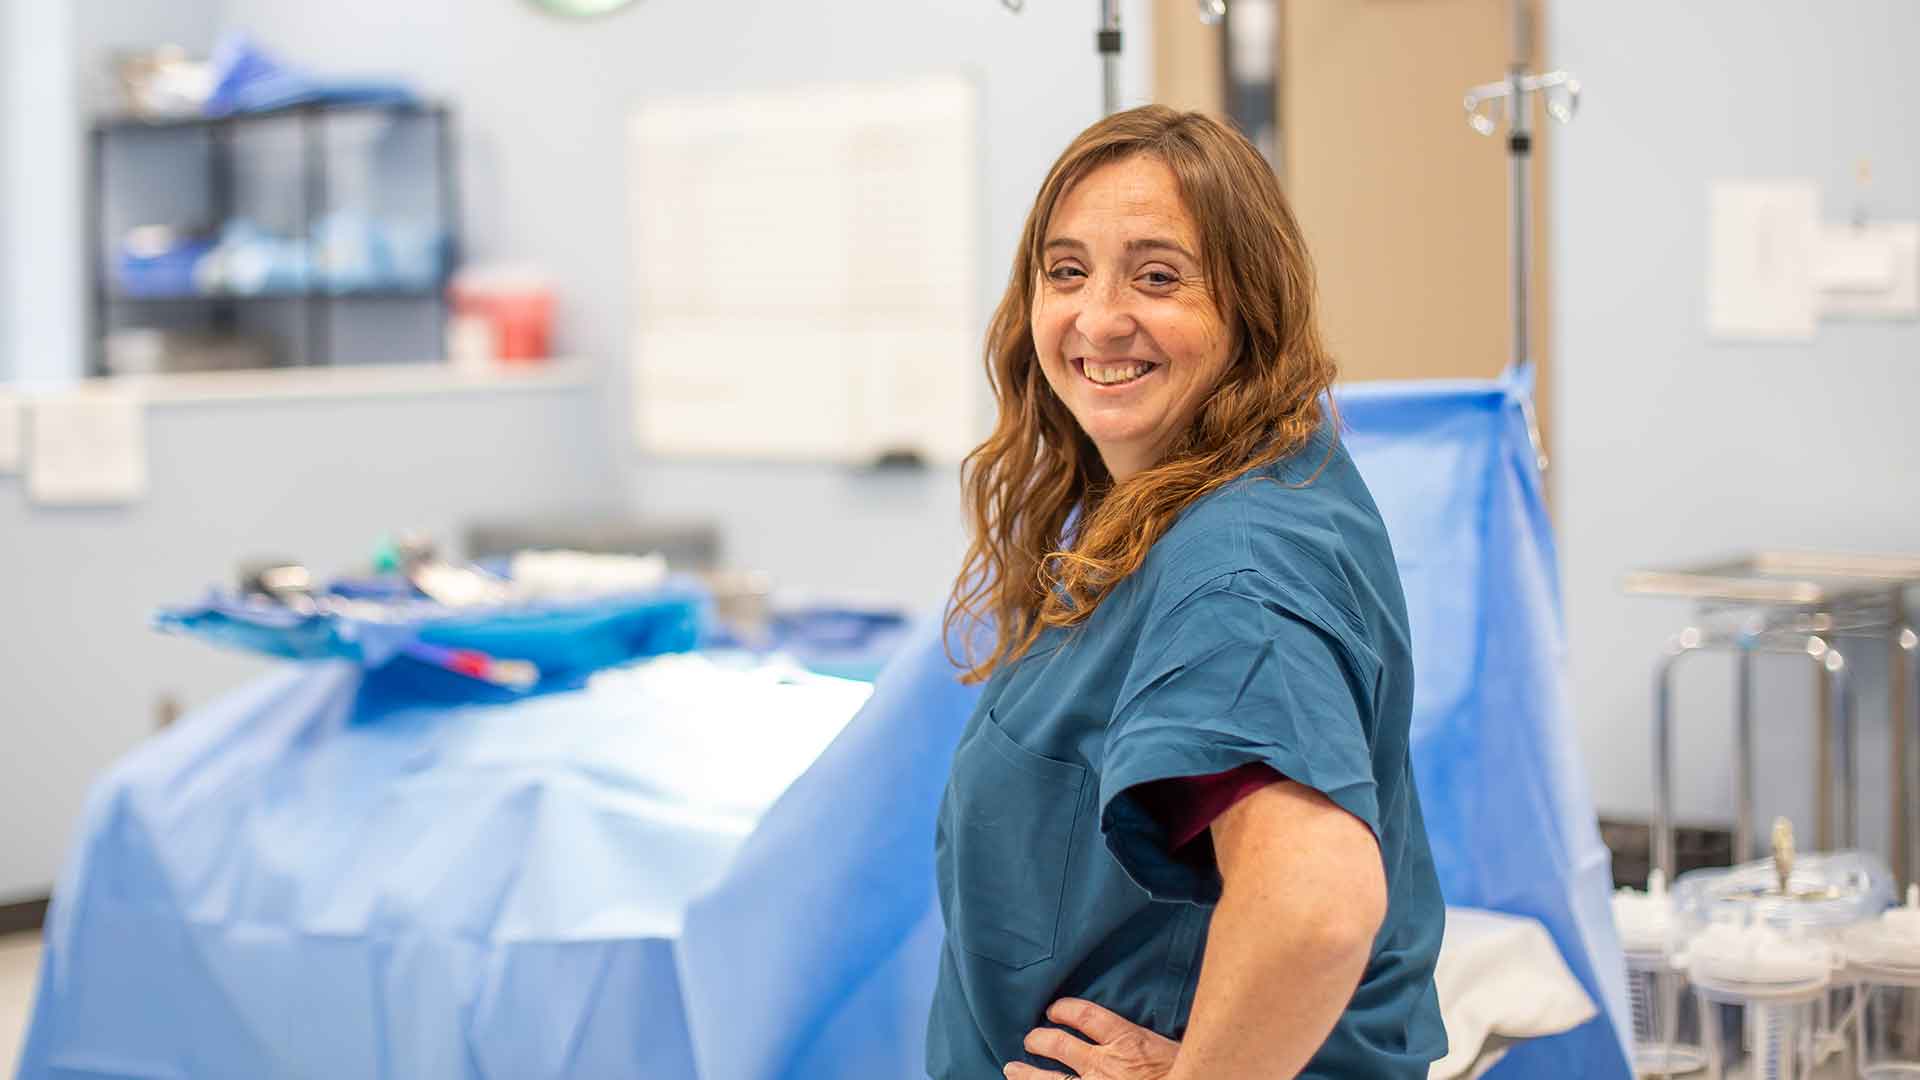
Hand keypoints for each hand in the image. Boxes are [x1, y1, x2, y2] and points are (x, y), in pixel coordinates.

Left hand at [1004, 997, 1179, 1079]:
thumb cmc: (1185, 1070)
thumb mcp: (1171, 1049)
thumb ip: (1146, 1042)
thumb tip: (1141, 1037)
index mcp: (1127, 1041)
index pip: (1086, 1015)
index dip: (1065, 1009)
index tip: (1054, 1009)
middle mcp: (1104, 1064)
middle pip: (1059, 1044)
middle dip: (1039, 1040)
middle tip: (1030, 1039)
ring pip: (1049, 1079)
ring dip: (1026, 1073)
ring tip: (1012, 1069)